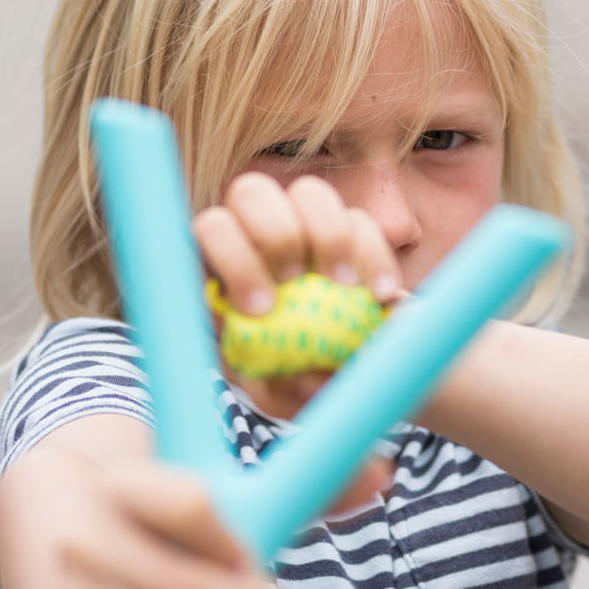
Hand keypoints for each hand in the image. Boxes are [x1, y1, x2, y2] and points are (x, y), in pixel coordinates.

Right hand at [0, 442, 391, 588]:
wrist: (49, 525)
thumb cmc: (156, 515)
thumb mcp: (212, 486)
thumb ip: (300, 483)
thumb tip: (382, 478)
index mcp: (125, 481)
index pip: (183, 504)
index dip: (230, 544)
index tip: (259, 566)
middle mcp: (84, 533)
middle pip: (173, 583)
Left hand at [194, 172, 406, 423]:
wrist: (358, 376)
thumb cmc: (300, 384)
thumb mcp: (281, 396)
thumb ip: (280, 388)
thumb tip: (298, 375)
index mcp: (222, 273)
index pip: (208, 234)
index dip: (231, 259)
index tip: (262, 308)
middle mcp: (258, 238)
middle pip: (250, 192)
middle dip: (276, 232)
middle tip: (297, 281)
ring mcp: (306, 228)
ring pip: (307, 192)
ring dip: (326, 234)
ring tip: (342, 286)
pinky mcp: (352, 233)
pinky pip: (360, 221)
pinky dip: (371, 255)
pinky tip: (379, 295)